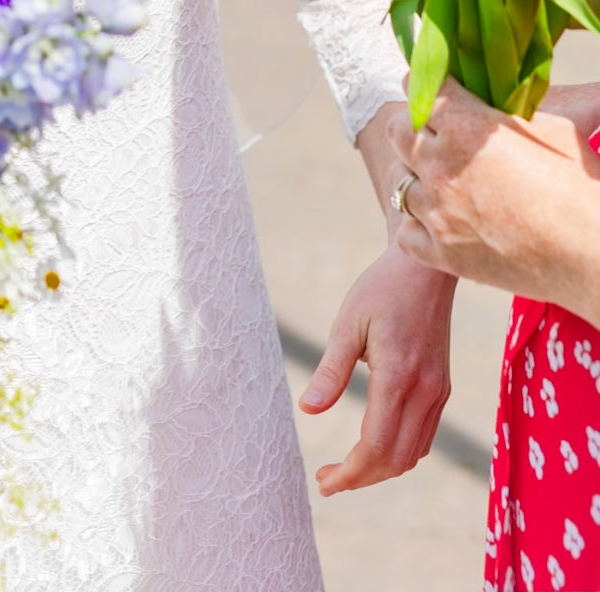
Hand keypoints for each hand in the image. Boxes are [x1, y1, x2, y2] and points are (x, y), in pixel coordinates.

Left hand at [298, 242, 453, 493]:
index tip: (323, 482)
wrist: (424, 268)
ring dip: (381, 469)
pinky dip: (400, 452)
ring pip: (414, 454)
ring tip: (347, 468)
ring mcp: (437, 392)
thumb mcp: (348, 324)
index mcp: (398, 379)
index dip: (350, 474)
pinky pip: (425, 436)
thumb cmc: (381, 290)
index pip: (376, 448)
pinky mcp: (442, 387)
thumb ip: (330, 370)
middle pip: (396, 461)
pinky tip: (376, 445)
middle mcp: (424, 392)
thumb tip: (308, 409)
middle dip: (361, 478)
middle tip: (327, 480)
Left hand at [388, 78, 599, 308]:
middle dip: (414, 126)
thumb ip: (507, 113)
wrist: (594, 254)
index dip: (429, 86)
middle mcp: (442, 166)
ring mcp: (438, 212)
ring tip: (440, 180)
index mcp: (468, 126)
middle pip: (398, 130)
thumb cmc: (581, 187)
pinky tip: (441, 220)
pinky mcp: (442, 253)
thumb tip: (491, 106)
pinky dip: (419, 225)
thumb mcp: (550, 128)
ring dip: (416, 176)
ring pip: (399, 181)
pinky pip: (406, 232)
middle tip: (435, 133)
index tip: (436, 91)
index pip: (421, 88)